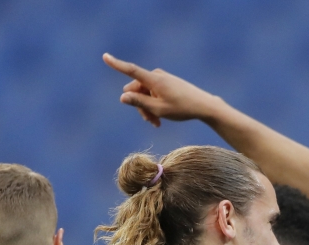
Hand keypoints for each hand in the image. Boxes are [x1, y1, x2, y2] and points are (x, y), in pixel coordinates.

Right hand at [103, 53, 221, 127]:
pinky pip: (153, 93)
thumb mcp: (159, 109)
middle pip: (136, 89)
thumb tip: (123, 96)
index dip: (116, 64)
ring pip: (144, 93)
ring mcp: (161, 79)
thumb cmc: (182, 108)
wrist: (204, 105)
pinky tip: (160, 119)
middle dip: (139, 105)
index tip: (105, 56)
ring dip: (147, 108)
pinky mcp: (166, 83)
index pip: (131, 70)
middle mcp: (156, 76)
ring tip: (156, 123)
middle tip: (150, 122)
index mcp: (154, 80)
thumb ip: (139, 103)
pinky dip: (154, 105)